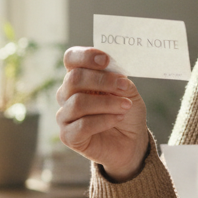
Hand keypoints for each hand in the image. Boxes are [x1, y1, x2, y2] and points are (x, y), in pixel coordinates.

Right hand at [55, 47, 148, 180]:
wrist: (132, 141)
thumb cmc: (127, 111)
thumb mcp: (128, 90)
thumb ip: (117, 78)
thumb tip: (110, 70)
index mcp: (80, 78)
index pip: (71, 59)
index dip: (85, 56)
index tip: (106, 60)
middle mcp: (67, 94)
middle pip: (74, 79)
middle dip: (103, 81)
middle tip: (124, 86)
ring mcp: (65, 116)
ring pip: (78, 103)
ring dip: (107, 103)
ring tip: (126, 106)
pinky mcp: (68, 136)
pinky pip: (82, 125)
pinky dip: (104, 120)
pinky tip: (118, 119)